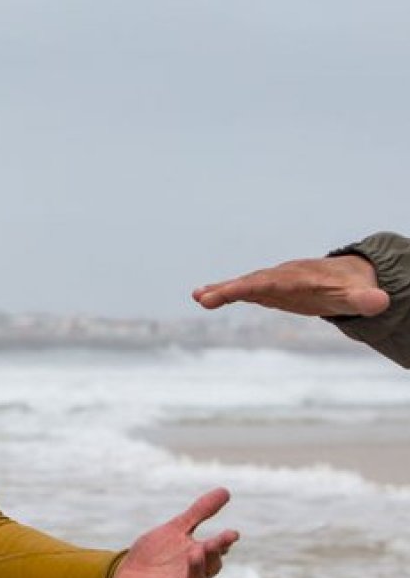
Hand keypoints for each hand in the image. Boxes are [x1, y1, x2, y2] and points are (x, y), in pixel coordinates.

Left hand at [111, 488, 239, 577]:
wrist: (124, 573)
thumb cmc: (154, 553)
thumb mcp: (175, 528)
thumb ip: (199, 513)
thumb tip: (226, 490)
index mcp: (198, 556)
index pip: (216, 550)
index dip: (224, 542)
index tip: (232, 533)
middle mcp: (193, 574)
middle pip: (208, 567)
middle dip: (212, 555)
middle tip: (213, 543)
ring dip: (196, 570)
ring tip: (195, 554)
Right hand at [193, 255, 388, 317]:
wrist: (346, 277)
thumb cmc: (352, 288)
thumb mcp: (361, 295)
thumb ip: (366, 299)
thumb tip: (381, 302)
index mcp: (301, 277)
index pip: (275, 281)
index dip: (254, 286)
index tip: (235, 290)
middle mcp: (281, 276)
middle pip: (252, 281)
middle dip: (229, 289)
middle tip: (204, 298)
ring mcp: (271, 282)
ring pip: (244, 284)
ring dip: (220, 290)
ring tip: (198, 297)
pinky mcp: (266, 290)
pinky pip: (242, 290)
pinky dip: (222, 292)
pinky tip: (201, 297)